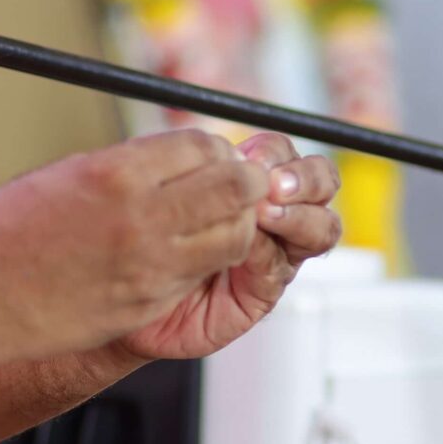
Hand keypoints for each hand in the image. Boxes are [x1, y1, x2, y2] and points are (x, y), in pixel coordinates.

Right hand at [0, 130, 274, 370]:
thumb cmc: (7, 232)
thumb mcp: (67, 175)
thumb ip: (128, 166)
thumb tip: (180, 158)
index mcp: (114, 173)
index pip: (201, 147)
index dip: (214, 150)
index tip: (210, 156)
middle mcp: (141, 218)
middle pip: (234, 188)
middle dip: (243, 181)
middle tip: (232, 183)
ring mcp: (150, 266)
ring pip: (234, 236)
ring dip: (234, 222)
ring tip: (211, 220)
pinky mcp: (149, 304)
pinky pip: (201, 273)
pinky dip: (205, 258)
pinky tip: (183, 252)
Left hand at [117, 135, 339, 361]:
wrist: (121, 292)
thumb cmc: (142, 236)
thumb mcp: (165, 191)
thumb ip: (198, 171)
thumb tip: (224, 151)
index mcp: (252, 182)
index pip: (285, 154)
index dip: (275, 152)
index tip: (250, 156)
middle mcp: (274, 215)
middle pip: (320, 184)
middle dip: (305, 178)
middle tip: (273, 184)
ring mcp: (274, 253)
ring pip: (321, 228)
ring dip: (299, 216)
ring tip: (267, 214)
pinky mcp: (263, 292)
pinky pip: (280, 267)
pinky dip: (267, 253)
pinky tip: (244, 250)